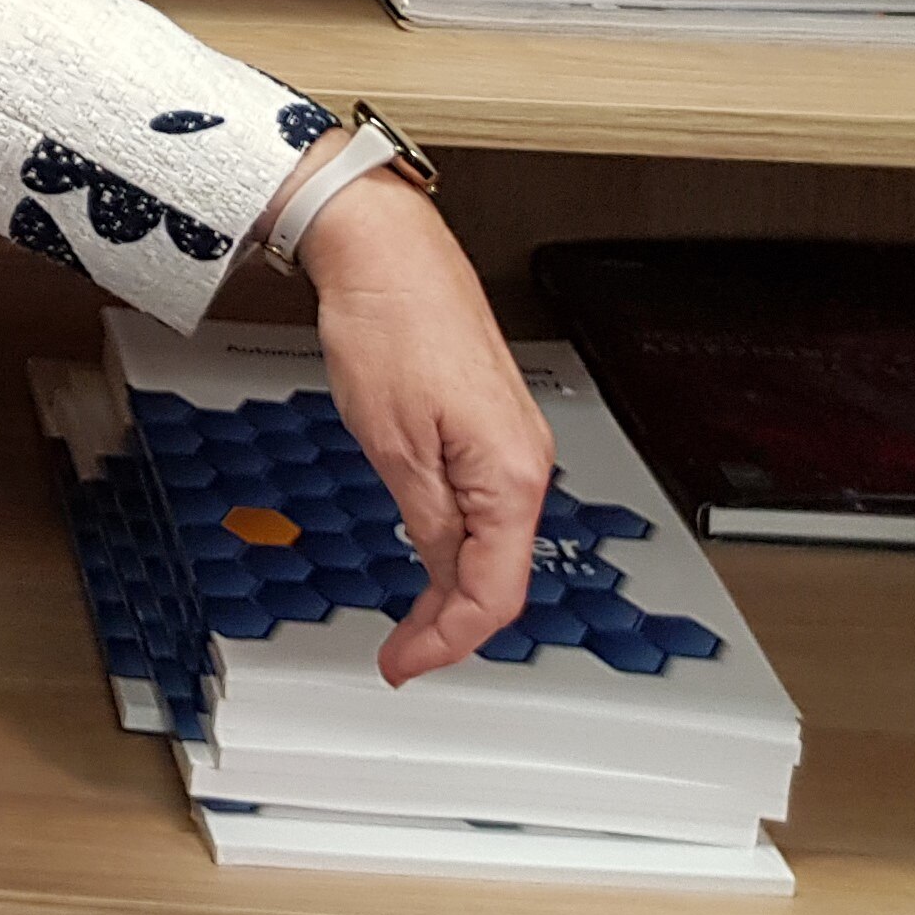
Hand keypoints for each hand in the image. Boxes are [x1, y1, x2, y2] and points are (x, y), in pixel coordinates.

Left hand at [286, 155, 553, 685]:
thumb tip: (441, 573)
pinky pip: (484, 504)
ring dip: (453, 583)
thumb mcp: (393, 444)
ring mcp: (511, 443)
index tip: (404, 663)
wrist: (388, 251)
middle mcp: (526, 463)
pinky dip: (456, 542)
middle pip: (500, 573)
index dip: (448, 640)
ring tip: (412, 616)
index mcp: (510, 476)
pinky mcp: (489, 424)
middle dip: (451, 621)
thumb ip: (426, 520)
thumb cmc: (389, 324)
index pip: (494, 593)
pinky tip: (429, 552)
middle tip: (401, 650)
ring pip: (493, 540)